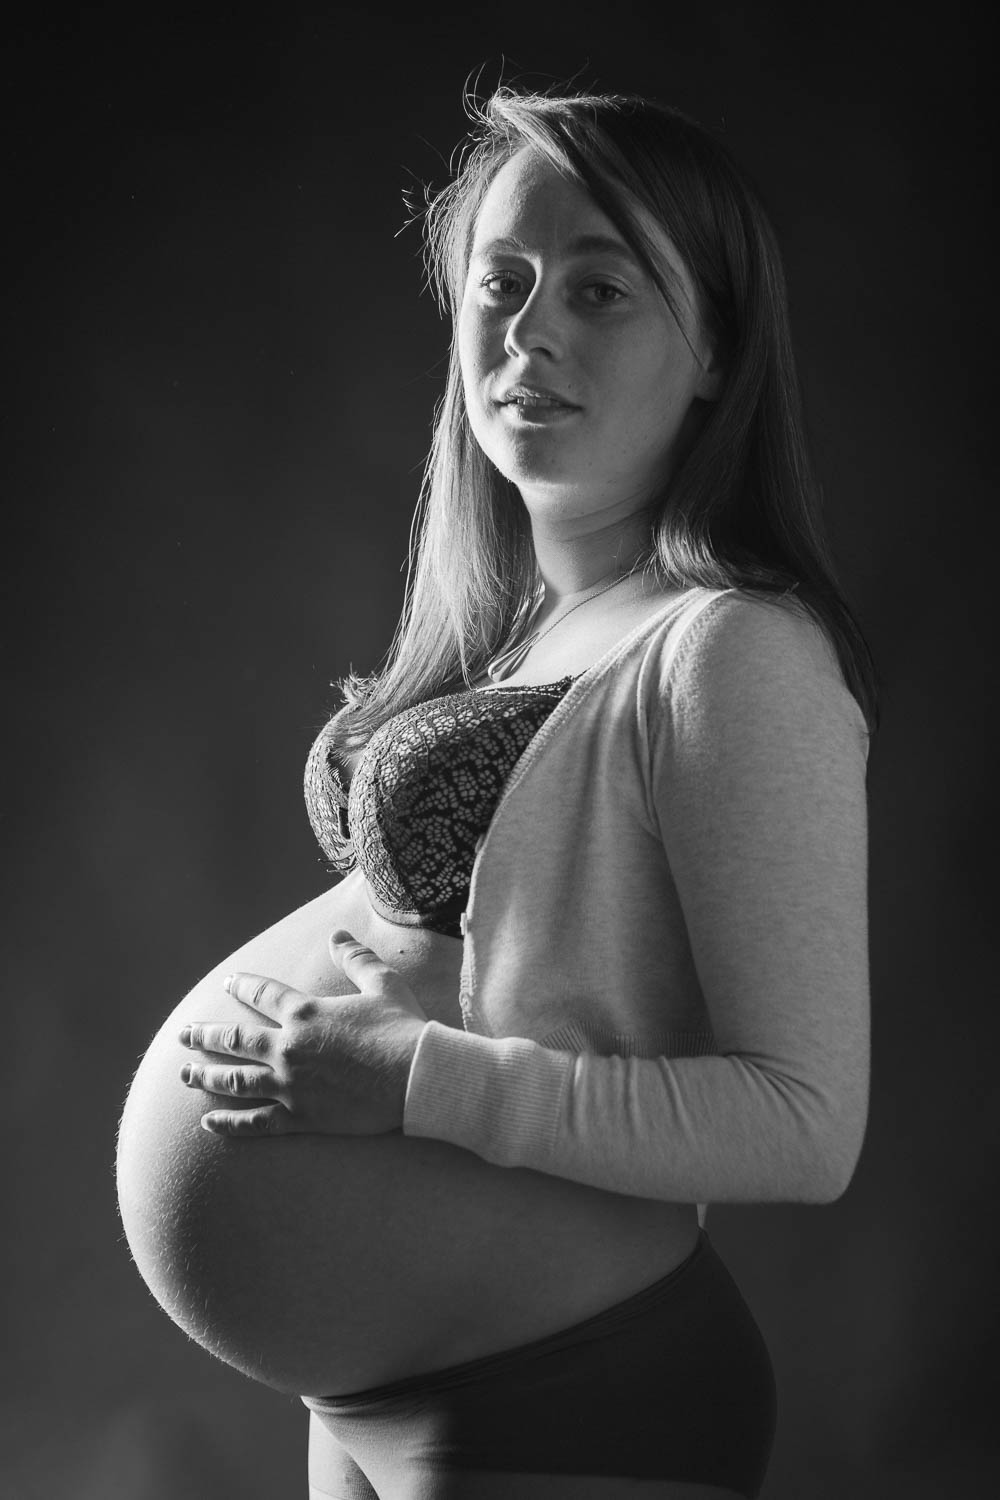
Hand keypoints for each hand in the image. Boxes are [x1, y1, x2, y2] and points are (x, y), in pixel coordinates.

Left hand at [178, 930, 427, 1137]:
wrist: (416, 1077)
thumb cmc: (403, 1028)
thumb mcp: (383, 983)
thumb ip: (356, 958)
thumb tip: (337, 934)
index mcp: (306, 1013)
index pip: (262, 995)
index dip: (242, 986)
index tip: (226, 983)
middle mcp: (289, 1047)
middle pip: (235, 1039)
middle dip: (205, 1036)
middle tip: (184, 1035)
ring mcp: (290, 1084)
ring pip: (236, 1080)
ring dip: (206, 1076)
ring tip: (185, 1074)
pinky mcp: (300, 1116)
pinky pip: (255, 1122)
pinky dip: (230, 1123)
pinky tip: (209, 1122)